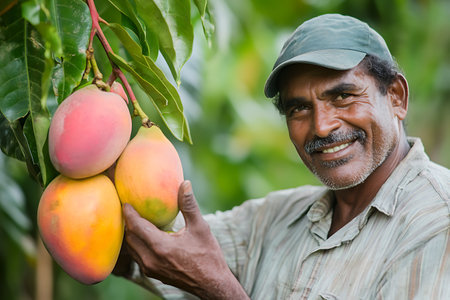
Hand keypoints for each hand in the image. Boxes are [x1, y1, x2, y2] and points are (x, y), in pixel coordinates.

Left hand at [123, 180, 248, 299]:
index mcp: (160, 246)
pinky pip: (138, 256)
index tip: (125, 201)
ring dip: (131, 234)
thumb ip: (189, 205)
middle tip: (129, 208)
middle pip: (130, 237)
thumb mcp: (201, 228)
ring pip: (132, 248)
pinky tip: (145, 236)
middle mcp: (151, 259)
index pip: (136, 226)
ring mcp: (150, 269)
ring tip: (135, 220)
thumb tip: (185, 183)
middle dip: (127, 222)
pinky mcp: (153, 274)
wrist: (212, 285)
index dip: (128, 213)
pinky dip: (137, 244)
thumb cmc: (208, 256)